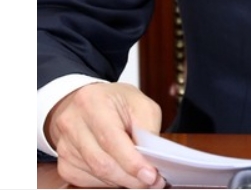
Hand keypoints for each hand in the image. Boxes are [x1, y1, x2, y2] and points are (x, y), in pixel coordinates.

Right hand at [45, 81, 165, 187]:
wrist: (88, 103)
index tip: (151, 175)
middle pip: (102, 163)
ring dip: (122, 180)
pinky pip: (88, 181)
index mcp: (92, 101)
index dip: (132, 161)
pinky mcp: (64, 164)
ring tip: (140, 176)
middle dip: (131, 176)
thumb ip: (147, 127)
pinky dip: (109, 181)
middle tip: (153, 181)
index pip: (111, 139)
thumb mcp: (139, 102)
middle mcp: (72, 123)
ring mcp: (64, 146)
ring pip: (97, 175)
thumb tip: (151, 158)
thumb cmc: (115, 102)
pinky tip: (121, 173)